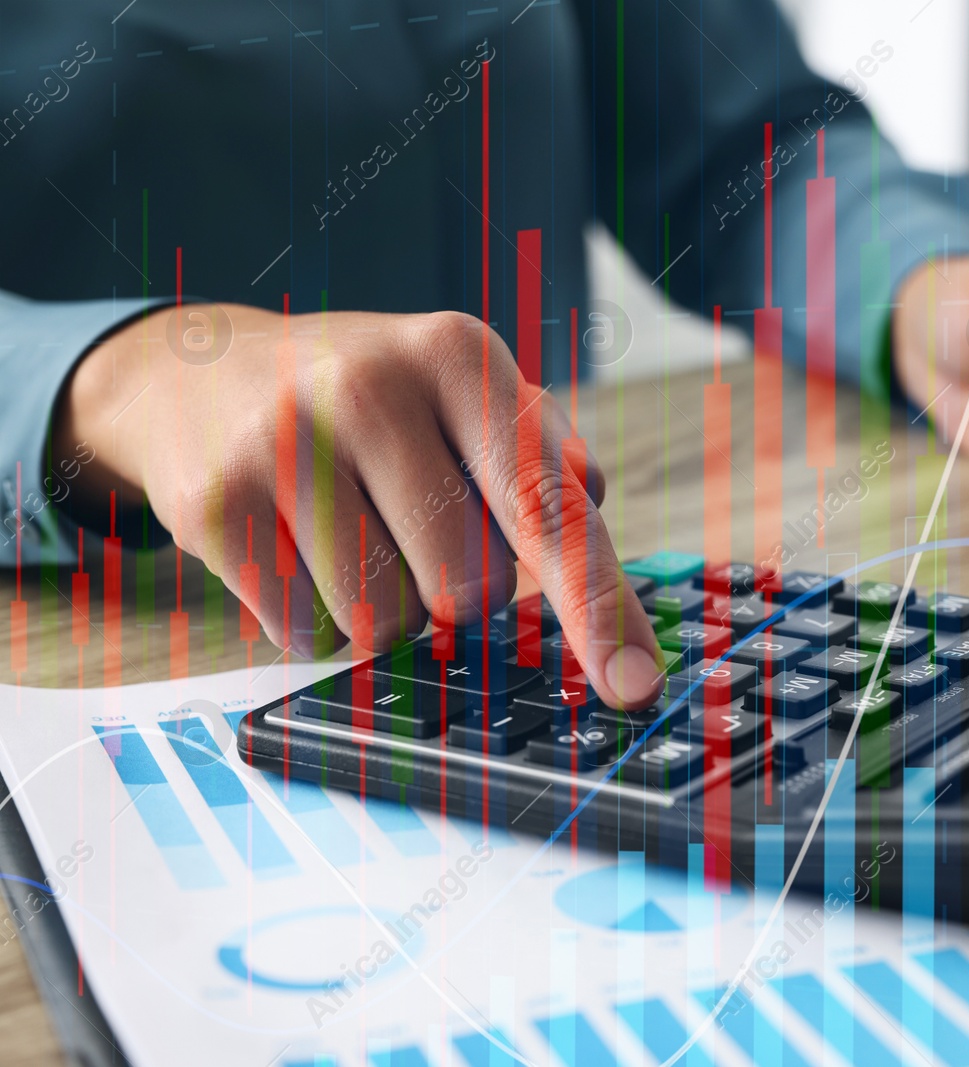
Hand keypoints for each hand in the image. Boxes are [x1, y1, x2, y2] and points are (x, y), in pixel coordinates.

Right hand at [57, 305, 663, 709]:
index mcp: (458, 356)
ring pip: (388, 624)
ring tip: (350, 529)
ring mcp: (287, 444)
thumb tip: (596, 538)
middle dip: (458, 587)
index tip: (634, 683)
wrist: (201, 372)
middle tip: (412, 524)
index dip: (598, 605)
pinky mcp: (219, 506)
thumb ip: (547, 461)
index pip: (549, 507)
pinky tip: (295, 545)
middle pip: (471, 588)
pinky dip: (316, 616)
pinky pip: (310, 635)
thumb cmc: (372, 402)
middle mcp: (373, 388)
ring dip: (385, 608)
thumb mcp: (465, 391)